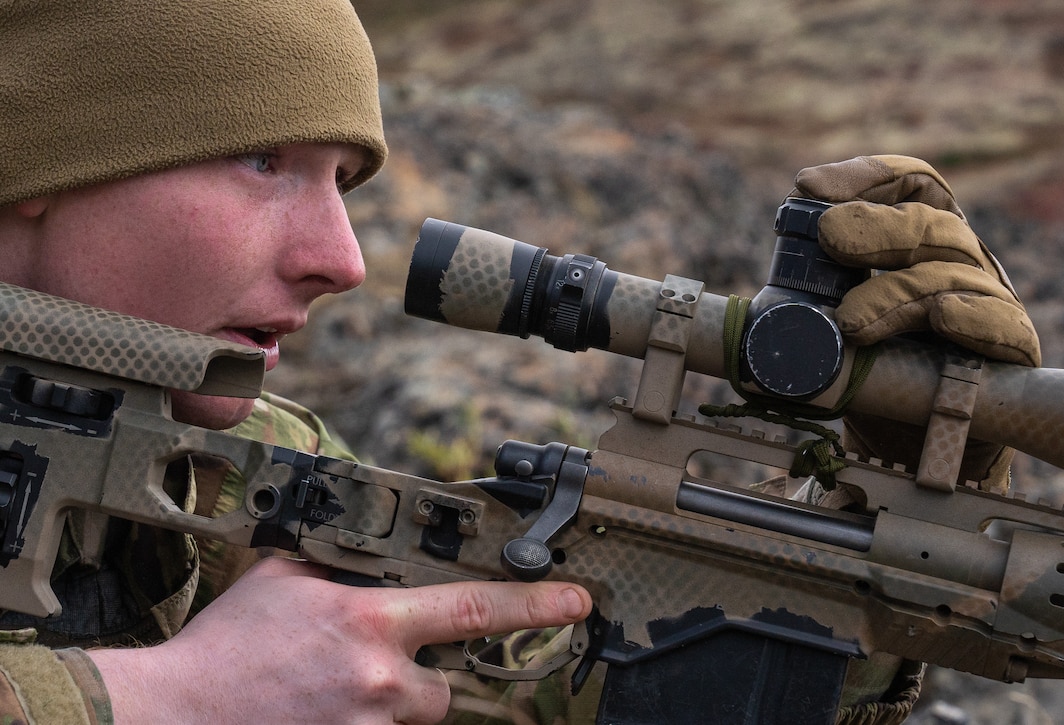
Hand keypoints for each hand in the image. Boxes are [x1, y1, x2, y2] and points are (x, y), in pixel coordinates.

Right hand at [88, 557, 590, 723]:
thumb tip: (369, 543)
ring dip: (386, 710)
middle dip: (421, 680)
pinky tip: (322, 711)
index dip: (537, 603)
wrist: (173, 716)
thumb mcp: (284, 578)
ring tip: (328, 696)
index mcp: (369, 621)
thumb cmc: (226, 647)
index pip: (475, 607)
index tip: (577, 600)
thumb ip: (339, 560)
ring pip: (411, 720)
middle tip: (366, 675)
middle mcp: (380, 680)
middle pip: (445, 687)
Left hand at [791, 155, 1040, 489]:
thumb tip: (734, 315)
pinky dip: (972, 318)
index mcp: (924, 246)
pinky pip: (1002, 327)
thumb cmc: (874, 376)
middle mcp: (961, 265)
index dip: (868, 177)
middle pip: (932, 226)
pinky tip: (943, 317)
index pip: (913, 187)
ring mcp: (989, 306)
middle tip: (828, 237)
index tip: (809, 188)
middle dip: (877, 227)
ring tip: (850, 322)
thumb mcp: (835, 331)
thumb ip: (803, 307)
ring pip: (954, 277)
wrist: (918, 446)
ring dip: (898, 292)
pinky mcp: (1010, 356)